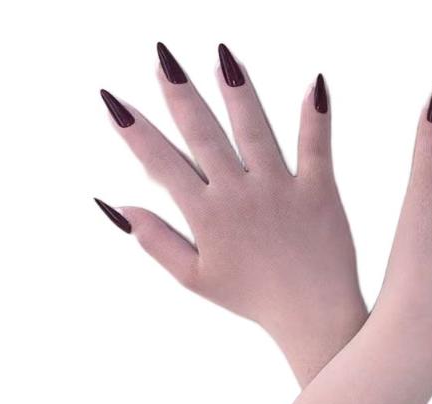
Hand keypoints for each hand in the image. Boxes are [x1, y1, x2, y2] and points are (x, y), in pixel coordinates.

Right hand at [96, 43, 364, 346]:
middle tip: (164, 60)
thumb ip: (155, 240)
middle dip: (180, 95)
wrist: (312, 317)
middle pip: (204, 136)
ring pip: (254, 130)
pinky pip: (316, 147)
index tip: (113, 100)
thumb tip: (116, 205)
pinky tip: (315, 84)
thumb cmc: (252, 299)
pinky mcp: (318, 192)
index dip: (135, 132)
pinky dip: (315, 116)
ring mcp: (280, 190)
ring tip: (223, 57)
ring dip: (236, 91)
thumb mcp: (195, 278)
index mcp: (206, 216)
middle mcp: (239, 195)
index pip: (162, 164)